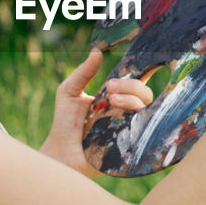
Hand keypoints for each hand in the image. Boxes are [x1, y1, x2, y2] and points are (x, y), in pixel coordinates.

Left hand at [39, 48, 153, 178]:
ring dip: (131, 101)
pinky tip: (124, 119)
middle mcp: (126, 111)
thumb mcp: (69, 91)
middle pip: (145, 94)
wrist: (59, 153)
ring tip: (112, 101)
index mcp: (116, 96)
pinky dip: (138, 123)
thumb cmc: (64, 123)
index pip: (136, 82)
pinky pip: (144, 133)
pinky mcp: (130, 145)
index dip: (145, 71)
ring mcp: (130, 128)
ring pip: (145, 111)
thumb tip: (97, 51)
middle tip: (109, 88)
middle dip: (130, 87)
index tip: (139, 62)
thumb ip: (83, 72)